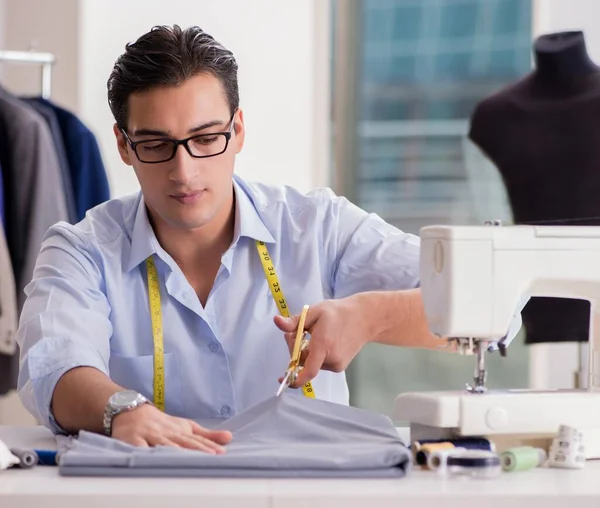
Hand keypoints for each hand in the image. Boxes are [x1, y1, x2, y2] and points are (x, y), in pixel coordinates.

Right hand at [111, 403, 231, 452]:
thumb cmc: (163, 424)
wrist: (132, 411)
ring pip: (164, 445)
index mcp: (181, 430)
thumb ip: (207, 435)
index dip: (208, 446)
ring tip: (187, 460)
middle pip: (183, 442)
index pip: (196, 440)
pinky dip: (145, 453)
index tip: (220, 453)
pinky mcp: (134, 440)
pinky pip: (140, 448)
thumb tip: (229, 437)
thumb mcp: (186, 426)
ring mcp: (151, 436)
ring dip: (175, 452)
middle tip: (210, 457)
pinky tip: (152, 459)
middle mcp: (167, 433)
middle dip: (197, 450)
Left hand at [273, 295, 371, 387]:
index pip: (308, 370)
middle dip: (295, 349)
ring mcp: (337, 364)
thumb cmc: (338, 312)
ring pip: (311, 362)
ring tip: (313, 333)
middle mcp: (331, 358)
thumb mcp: (314, 312)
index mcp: (323, 345)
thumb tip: (276, 321)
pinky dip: (316, 354)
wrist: (365, 318)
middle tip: (296, 331)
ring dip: (306, 351)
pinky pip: (320, 363)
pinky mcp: (340, 366)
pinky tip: (323, 340)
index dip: (295, 378)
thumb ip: (294, 321)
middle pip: (304, 361)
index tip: (282, 380)